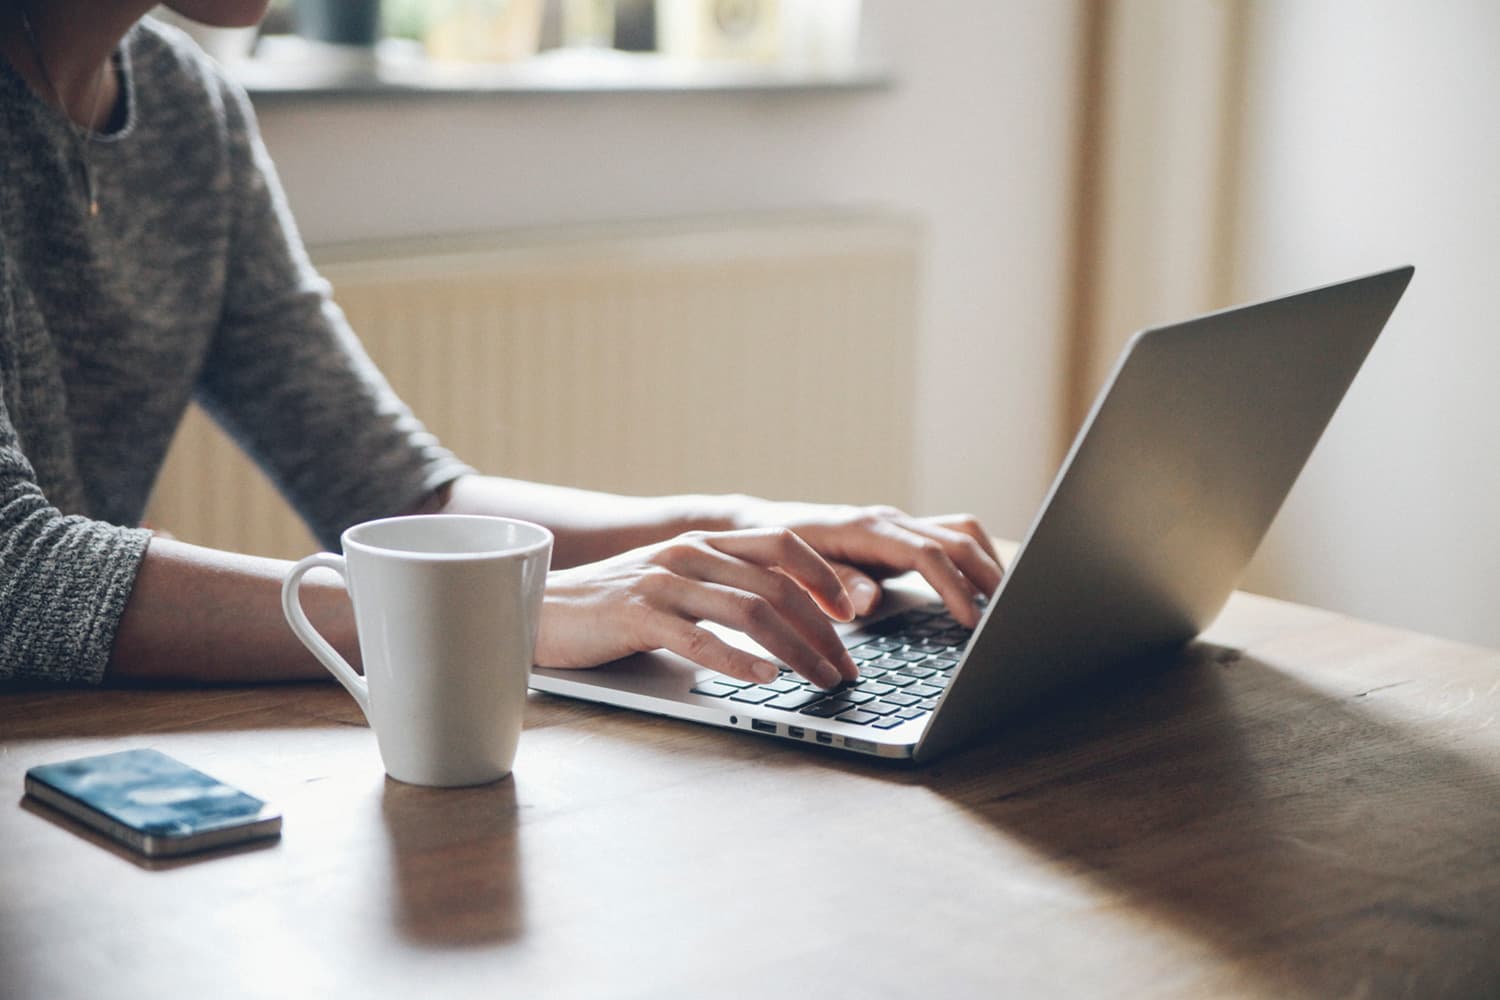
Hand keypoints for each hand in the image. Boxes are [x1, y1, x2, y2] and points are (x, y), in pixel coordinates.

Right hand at [535, 528, 860, 687]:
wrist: (537, 609)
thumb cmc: (610, 607)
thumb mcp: (673, 584)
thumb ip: (720, 589)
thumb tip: (785, 619)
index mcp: (703, 543)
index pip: (783, 545)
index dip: (824, 576)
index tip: (852, 612)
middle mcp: (688, 554)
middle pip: (777, 586)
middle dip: (822, 631)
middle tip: (845, 669)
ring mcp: (662, 582)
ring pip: (751, 612)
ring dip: (797, 651)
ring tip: (821, 680)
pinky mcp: (637, 615)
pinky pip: (699, 639)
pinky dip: (739, 661)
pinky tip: (765, 679)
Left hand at [733, 501, 1003, 628]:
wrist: (760, 528)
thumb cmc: (777, 552)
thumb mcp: (796, 572)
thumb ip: (833, 583)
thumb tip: (867, 602)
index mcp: (866, 529)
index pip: (927, 554)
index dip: (954, 587)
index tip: (972, 621)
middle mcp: (889, 521)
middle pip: (957, 538)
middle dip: (988, 575)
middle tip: (1010, 614)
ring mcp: (898, 525)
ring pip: (960, 531)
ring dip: (988, 562)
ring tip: (1008, 601)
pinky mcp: (900, 535)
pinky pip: (950, 537)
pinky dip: (973, 557)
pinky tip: (983, 586)